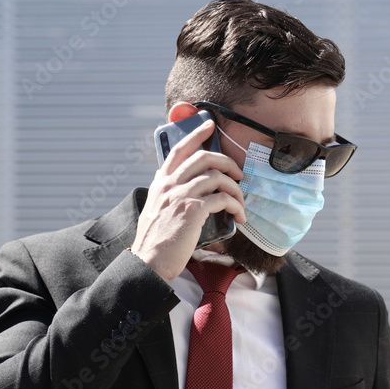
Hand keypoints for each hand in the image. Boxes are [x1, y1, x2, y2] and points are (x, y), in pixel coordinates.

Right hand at [129, 119, 246, 280]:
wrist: (148, 262)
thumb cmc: (155, 241)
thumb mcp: (155, 209)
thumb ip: (167, 194)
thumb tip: (179, 184)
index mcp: (161, 182)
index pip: (178, 150)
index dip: (195, 134)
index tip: (210, 125)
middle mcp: (169, 184)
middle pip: (203, 157)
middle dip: (227, 161)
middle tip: (239, 173)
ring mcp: (180, 195)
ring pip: (216, 176)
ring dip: (235, 189)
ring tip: (241, 203)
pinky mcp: (193, 210)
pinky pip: (222, 198)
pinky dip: (235, 205)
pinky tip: (239, 216)